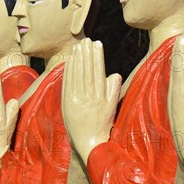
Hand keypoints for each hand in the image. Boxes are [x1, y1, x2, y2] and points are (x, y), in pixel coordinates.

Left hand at [62, 39, 120, 164]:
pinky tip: (70, 60)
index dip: (98, 57)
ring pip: (78, 75)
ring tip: (78, 46)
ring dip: (78, 59)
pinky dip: (69, 70)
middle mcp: (90, 98)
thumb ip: (113, 90)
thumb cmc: (102, 125)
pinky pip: (68, 83)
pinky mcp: (68, 104)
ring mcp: (77, 101)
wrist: (89, 143)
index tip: (98, 44)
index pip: (99, 72)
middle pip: (88, 71)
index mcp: (102, 97)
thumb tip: (115, 73)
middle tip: (87, 40)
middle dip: (87, 54)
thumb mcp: (111, 108)